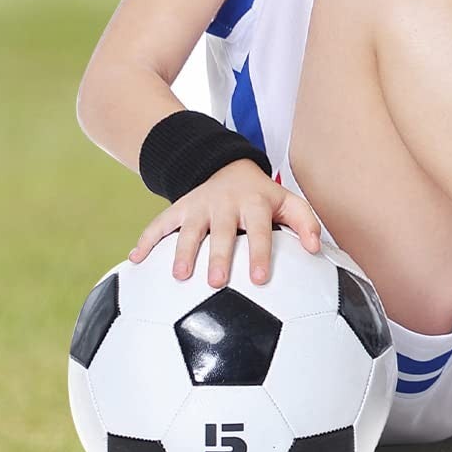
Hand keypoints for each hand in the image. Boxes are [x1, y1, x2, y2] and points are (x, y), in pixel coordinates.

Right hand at [128, 158, 323, 287]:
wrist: (229, 168)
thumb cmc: (264, 198)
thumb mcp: (289, 203)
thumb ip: (306, 223)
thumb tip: (316, 249)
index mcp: (254, 204)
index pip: (260, 230)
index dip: (259, 253)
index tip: (259, 278)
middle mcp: (226, 204)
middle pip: (222, 232)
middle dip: (219, 256)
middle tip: (217, 283)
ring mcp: (199, 206)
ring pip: (189, 229)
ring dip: (182, 252)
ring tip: (179, 276)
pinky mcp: (179, 208)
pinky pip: (159, 224)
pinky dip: (146, 240)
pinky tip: (135, 260)